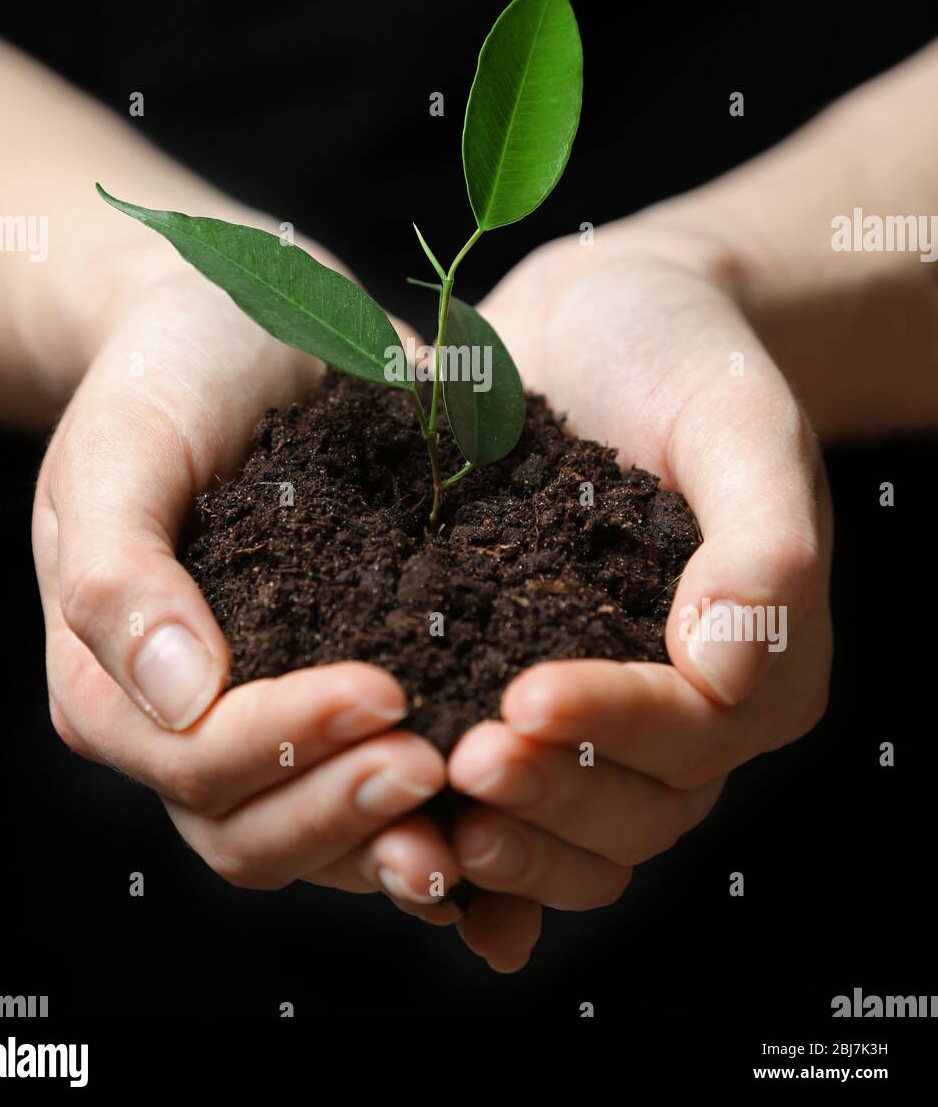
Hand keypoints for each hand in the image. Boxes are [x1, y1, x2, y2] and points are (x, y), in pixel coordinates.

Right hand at [33, 260, 459, 911]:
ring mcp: (277, 718)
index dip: (285, 744)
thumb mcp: (121, 450)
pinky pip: (387, 788)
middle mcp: (194, 726)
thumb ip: (119, 571)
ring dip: (397, 836)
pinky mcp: (351, 691)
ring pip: (324, 837)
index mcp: (117, 686)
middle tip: (438, 762)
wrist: (241, 329)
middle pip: (254, 832)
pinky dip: (443, 819)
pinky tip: (513, 815)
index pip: (194, 762)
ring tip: (483, 798)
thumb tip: (181, 697)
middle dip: (346, 809)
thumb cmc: (167, 377)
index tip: (381, 689)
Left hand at [445, 216, 832, 959]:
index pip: (695, 729)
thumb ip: (765, 542)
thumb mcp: (739, 417)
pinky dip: (480, 852)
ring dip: (511, 837)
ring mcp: (607, 710)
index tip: (525, 696)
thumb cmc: (683, 350)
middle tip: (462, 761)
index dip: (614, 726)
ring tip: (424, 808)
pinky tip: (410, 859)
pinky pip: (516, 798)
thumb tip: (728, 675)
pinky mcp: (523, 688)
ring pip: (577, 830)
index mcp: (758, 656)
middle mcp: (689, 706)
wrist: (598, 317)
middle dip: (552, 796)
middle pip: (636, 808)